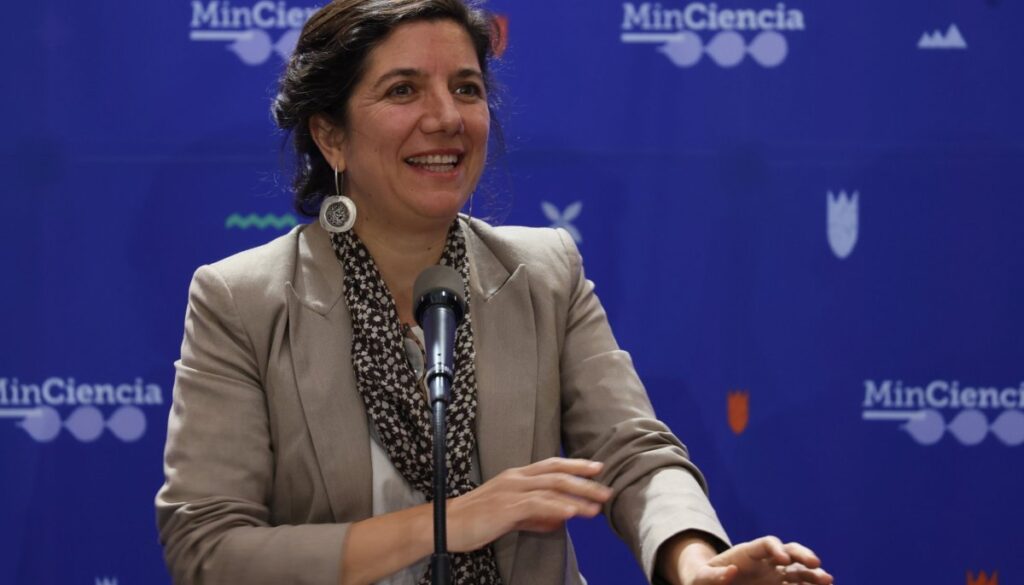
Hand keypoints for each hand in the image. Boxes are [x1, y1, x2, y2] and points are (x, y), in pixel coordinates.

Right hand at [446, 457, 612, 552]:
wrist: (445, 524)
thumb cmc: (475, 520)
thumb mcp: (510, 515)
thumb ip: (534, 515)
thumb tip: (558, 519)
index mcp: (516, 476)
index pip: (551, 466)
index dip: (575, 465)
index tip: (598, 468)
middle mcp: (516, 478)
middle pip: (557, 474)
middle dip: (584, 481)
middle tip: (607, 489)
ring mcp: (511, 490)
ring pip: (551, 487)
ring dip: (577, 496)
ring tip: (597, 506)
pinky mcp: (506, 506)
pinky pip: (537, 504)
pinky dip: (557, 507)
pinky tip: (572, 513)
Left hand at [683, 536, 832, 584]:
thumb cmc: (704, 580)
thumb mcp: (701, 578)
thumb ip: (713, 575)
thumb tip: (731, 571)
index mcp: (747, 553)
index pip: (766, 543)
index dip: (776, 548)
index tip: (782, 560)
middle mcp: (766, 561)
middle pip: (789, 551)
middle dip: (803, 554)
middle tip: (815, 563)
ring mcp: (776, 575)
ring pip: (799, 569)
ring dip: (813, 573)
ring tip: (827, 580)